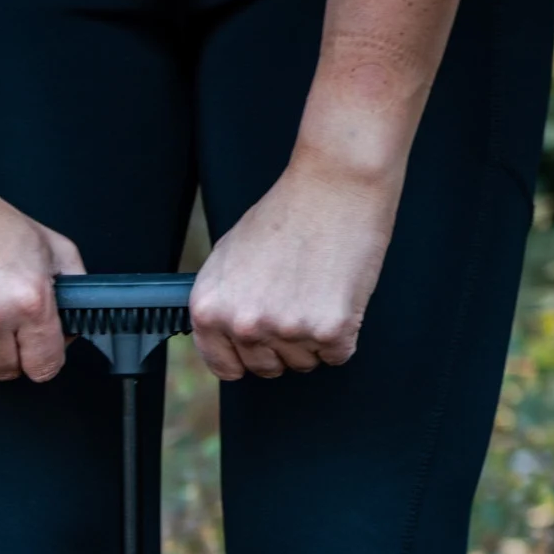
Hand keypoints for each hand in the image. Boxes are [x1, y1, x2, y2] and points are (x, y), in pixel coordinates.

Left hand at [189, 157, 400, 380]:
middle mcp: (245, 325)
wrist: (333, 186)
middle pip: (267, 368)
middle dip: (282, 344)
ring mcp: (287, 330)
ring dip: (313, 338)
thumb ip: (222, 302)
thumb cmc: (284, 214)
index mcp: (211, 310)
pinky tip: (337, 297)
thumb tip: (226, 335)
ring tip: (316, 292)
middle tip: (296, 303)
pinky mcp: (330, 330)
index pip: (225, 366)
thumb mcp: (227, 256)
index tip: (259, 347)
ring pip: (304, 363)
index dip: (245, 357)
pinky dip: (343, 333)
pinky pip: (338, 354)